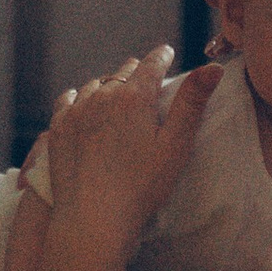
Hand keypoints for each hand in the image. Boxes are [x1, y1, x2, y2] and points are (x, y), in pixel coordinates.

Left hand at [39, 49, 216, 256]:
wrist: (93, 218)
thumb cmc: (141, 187)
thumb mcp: (176, 145)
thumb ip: (192, 103)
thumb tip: (212, 68)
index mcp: (134, 97)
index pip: (151, 65)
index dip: (161, 56)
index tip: (166, 52)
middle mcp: (103, 96)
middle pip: (123, 72)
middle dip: (137, 73)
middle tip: (146, 78)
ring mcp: (77, 111)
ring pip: (96, 85)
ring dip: (109, 85)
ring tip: (117, 93)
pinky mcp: (58, 128)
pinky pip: (69, 100)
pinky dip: (80, 97)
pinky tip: (84, 102)